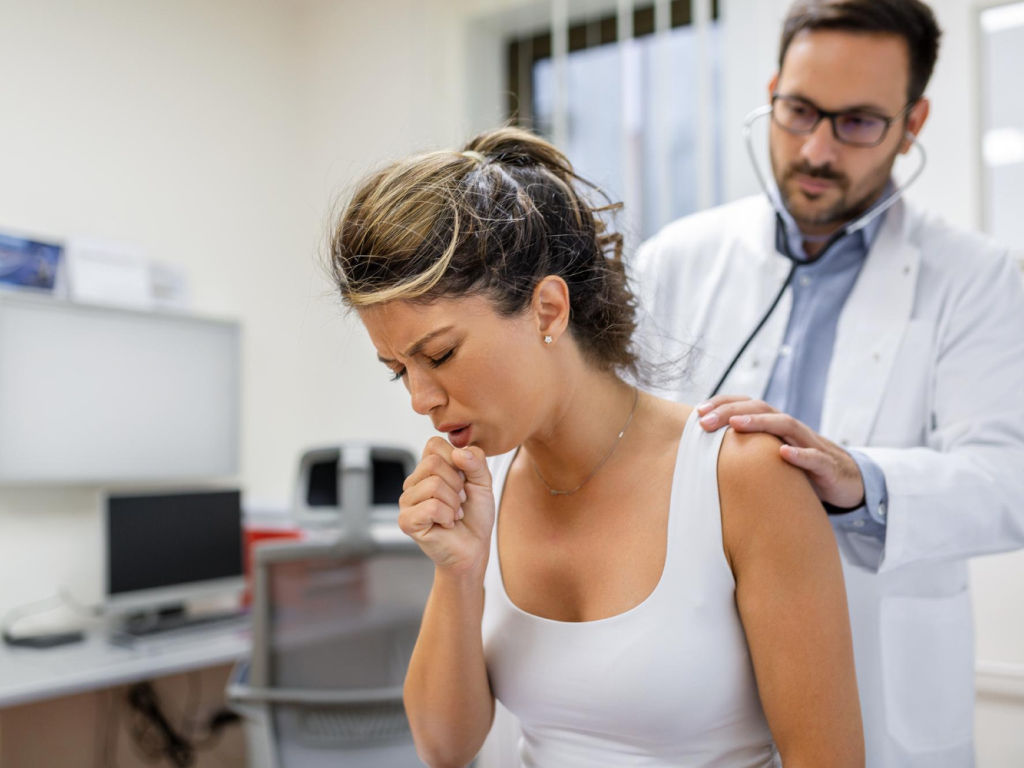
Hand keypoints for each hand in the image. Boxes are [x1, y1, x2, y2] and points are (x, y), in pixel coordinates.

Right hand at [398, 437, 494, 573]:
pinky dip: (447, 516)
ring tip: (454, 514)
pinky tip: (446, 524)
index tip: (463, 480)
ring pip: (433, 485)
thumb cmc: (475, 516)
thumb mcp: (483, 481)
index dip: (455, 459)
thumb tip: (458, 452)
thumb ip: (476, 461)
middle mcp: (413, 482)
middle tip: (460, 501)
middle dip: (456, 484)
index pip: (433, 444)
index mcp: (427, 469)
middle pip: (433, 463)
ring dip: (454, 503)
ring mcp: (407, 501)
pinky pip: (431, 507)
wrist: (474, 548)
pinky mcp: (406, 521)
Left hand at [697, 395, 864, 508]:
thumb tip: (706, 452)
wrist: (845, 480)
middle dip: (732, 411)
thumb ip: (746, 450)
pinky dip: (800, 454)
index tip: (697, 412)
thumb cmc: (800, 467)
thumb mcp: (770, 456)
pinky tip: (785, 454)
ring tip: (736, 425)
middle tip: (705, 421)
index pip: (747, 405)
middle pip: (762, 409)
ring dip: (760, 423)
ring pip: (786, 425)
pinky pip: (814, 457)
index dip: (723, 404)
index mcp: (775, 425)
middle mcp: (791, 429)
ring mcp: (810, 444)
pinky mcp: (826, 465)